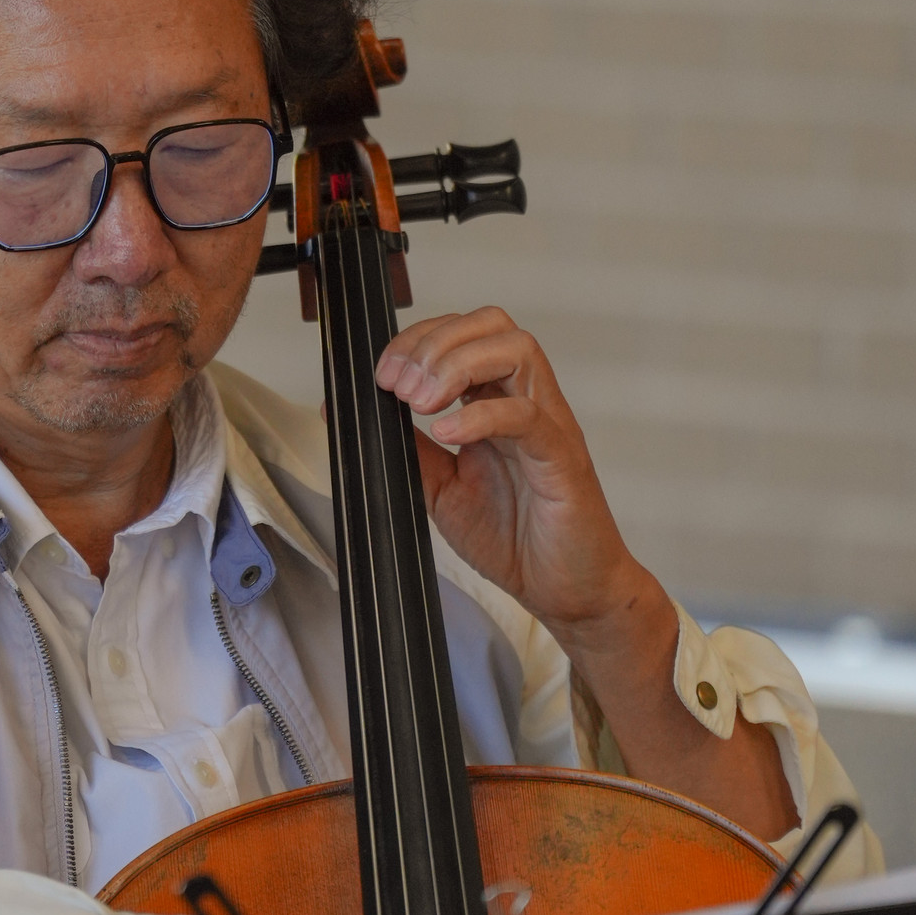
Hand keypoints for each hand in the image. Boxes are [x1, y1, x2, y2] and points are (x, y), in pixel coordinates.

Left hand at [374, 308, 649, 648]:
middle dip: (435, 342)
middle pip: (493, 325)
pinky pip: (528, 417)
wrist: (564, 589)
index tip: (383, 375)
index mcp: (497, 402)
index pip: (464, 335)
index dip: (419, 340)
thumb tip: (351, 414)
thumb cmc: (514, 537)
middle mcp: (526, 402)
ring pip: (518, 351)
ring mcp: (549, 426)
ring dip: (458, 364)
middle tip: (397, 384)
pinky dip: (482, 415)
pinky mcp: (562, 460)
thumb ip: (409, 449)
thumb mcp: (441, 488)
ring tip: (419, 403)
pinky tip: (448, 432)